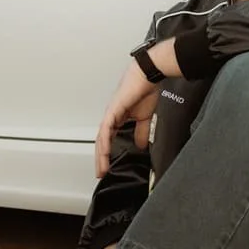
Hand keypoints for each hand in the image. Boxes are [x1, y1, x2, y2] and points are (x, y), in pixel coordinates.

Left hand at [93, 63, 158, 177]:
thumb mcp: (145, 117)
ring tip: (101, 168)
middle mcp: (111, 117)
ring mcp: (110, 114)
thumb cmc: (145, 90)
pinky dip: (105, 142)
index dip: (107, 153)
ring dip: (101, 154)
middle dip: (101, 158)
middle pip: (102, 141)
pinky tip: (105, 152)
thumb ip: (141, 131)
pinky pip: (106, 130)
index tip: (108, 167)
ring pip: (101, 138)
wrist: (148, 75)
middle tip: (101, 172)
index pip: (108, 139)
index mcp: (118, 118)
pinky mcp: (113, 111)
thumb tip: (140, 145)